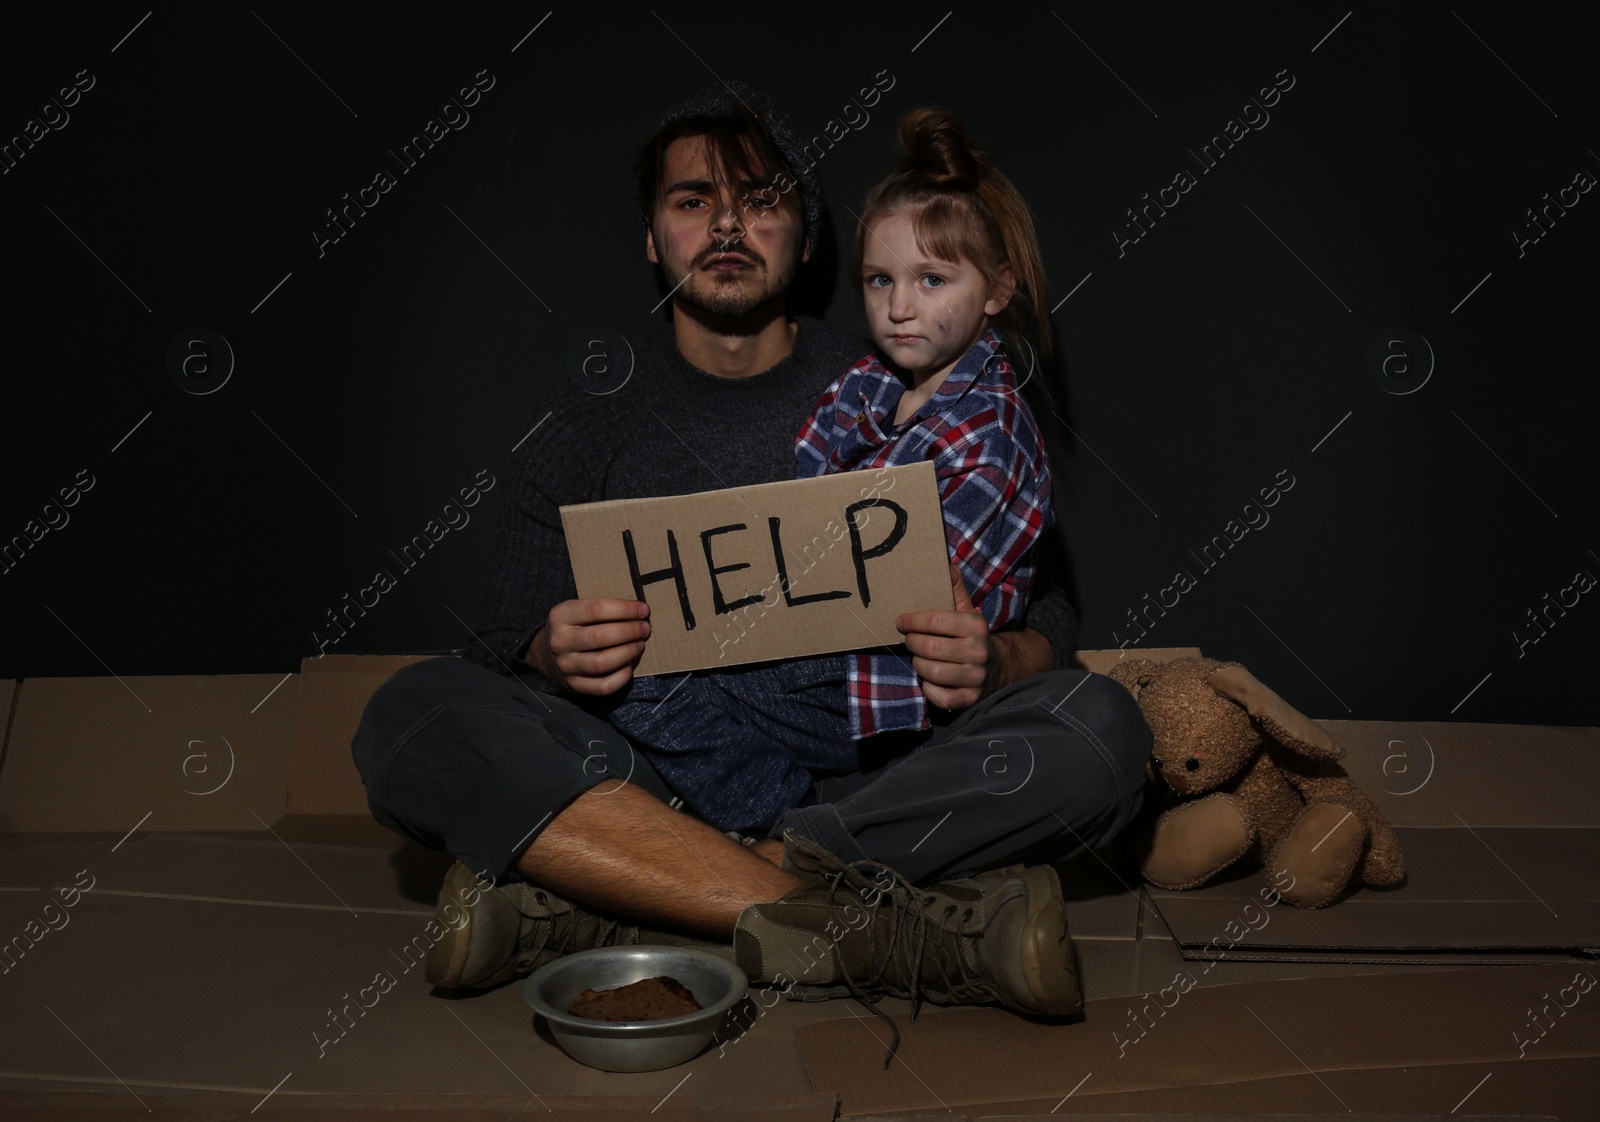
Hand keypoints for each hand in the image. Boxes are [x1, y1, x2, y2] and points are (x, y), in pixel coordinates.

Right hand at [529, 598, 649, 695]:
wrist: (546, 655)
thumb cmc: (572, 628)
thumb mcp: (576, 610)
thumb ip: (601, 609)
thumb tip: (638, 611)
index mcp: (560, 616)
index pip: (597, 609)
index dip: (625, 609)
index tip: (643, 609)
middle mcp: (560, 641)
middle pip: (600, 637)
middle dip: (629, 631)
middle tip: (645, 628)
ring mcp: (566, 665)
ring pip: (602, 662)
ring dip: (627, 653)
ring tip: (639, 644)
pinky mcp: (574, 685)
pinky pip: (603, 686)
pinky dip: (621, 677)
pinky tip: (629, 666)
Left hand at [894, 564, 993, 712]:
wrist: (1000, 667)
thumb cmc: (973, 636)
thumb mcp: (968, 611)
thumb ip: (955, 589)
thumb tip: (945, 565)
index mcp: (976, 625)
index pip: (935, 621)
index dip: (912, 621)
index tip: (900, 621)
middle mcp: (978, 651)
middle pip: (929, 648)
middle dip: (912, 643)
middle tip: (909, 641)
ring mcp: (975, 677)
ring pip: (931, 672)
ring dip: (918, 665)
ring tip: (919, 658)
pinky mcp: (971, 698)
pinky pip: (939, 697)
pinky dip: (928, 688)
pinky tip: (929, 679)